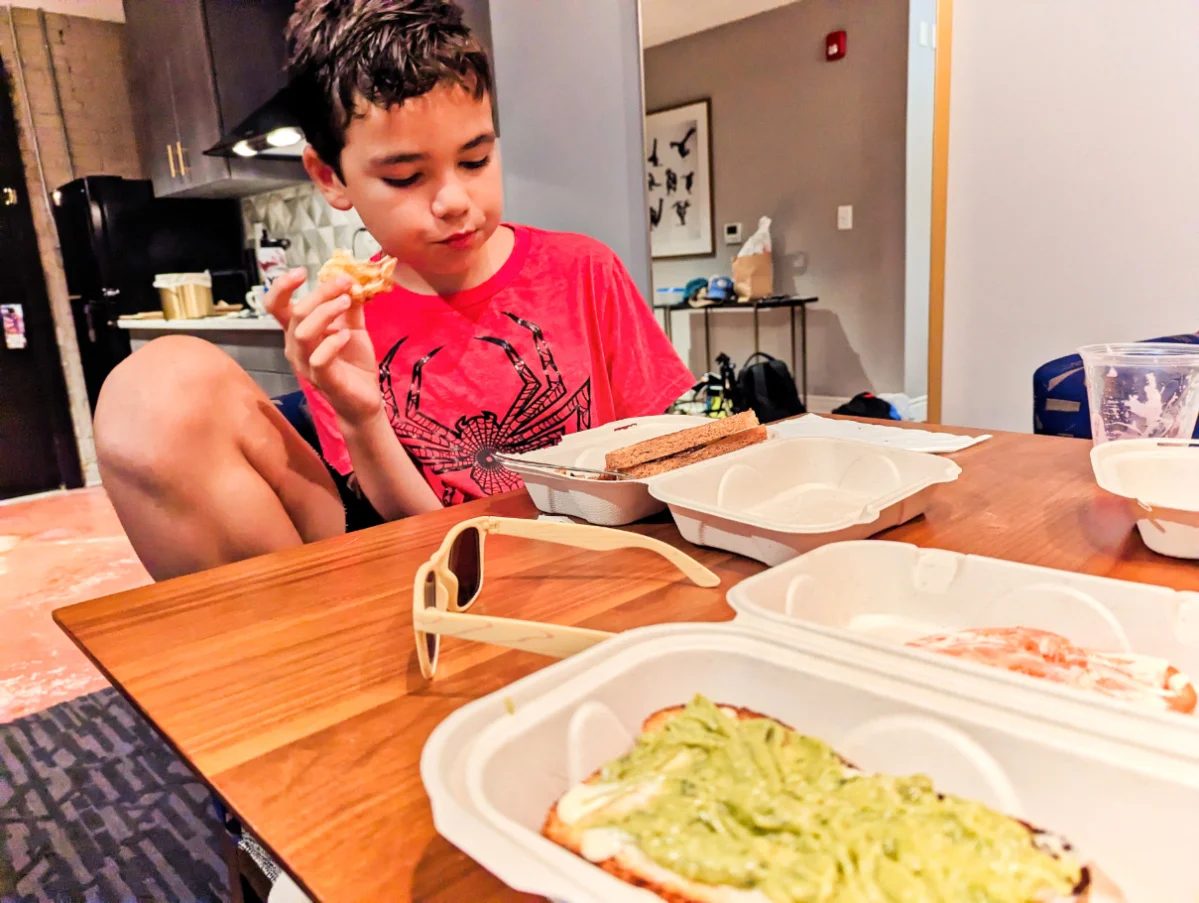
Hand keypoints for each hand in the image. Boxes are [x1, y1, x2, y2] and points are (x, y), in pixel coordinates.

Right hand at [265, 268, 382, 427]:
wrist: (363, 399)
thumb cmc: (352, 362)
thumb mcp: (353, 327)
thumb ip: (349, 305)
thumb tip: (351, 277)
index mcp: (298, 330)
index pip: (276, 306)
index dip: (282, 286)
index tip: (302, 271)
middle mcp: (295, 346)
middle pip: (295, 313)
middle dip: (320, 293)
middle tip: (345, 283)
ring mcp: (306, 364)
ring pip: (303, 333)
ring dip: (325, 312)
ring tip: (346, 303)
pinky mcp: (322, 380)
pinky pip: (318, 358)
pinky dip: (332, 342)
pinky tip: (347, 335)